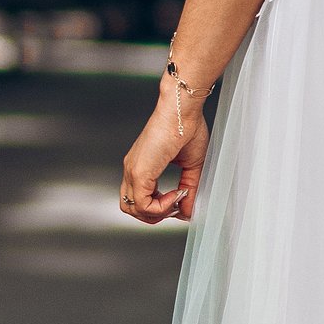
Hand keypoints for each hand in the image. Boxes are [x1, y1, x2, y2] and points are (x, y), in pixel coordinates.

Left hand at [119, 80, 209, 224]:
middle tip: (177, 205)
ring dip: (157, 213)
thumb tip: (189, 211)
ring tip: (177, 200)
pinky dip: (161, 206)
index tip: (182, 199)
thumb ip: (190, 189)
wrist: (182, 109)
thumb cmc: (188, 127)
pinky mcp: (138, 172)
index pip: (139, 199)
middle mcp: (132, 170)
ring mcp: (133, 171)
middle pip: (131, 208)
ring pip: (133, 209)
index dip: (160, 207)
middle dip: (156, 214)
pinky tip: (177, 194)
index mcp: (142, 167)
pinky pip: (142, 204)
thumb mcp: (192, 164)